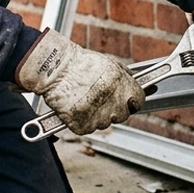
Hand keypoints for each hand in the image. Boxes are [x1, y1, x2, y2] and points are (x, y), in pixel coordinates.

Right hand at [16, 29, 144, 135]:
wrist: (55, 69)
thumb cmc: (80, 64)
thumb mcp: (110, 64)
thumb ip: (125, 77)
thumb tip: (138, 84)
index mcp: (122, 85)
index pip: (138, 101)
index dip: (133, 101)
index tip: (129, 101)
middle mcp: (112, 102)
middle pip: (122, 115)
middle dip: (114, 109)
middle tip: (100, 99)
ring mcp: (97, 116)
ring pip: (104, 123)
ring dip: (97, 115)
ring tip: (84, 99)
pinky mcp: (82, 125)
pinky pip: (87, 128)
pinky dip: (82, 121)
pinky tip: (76, 107)